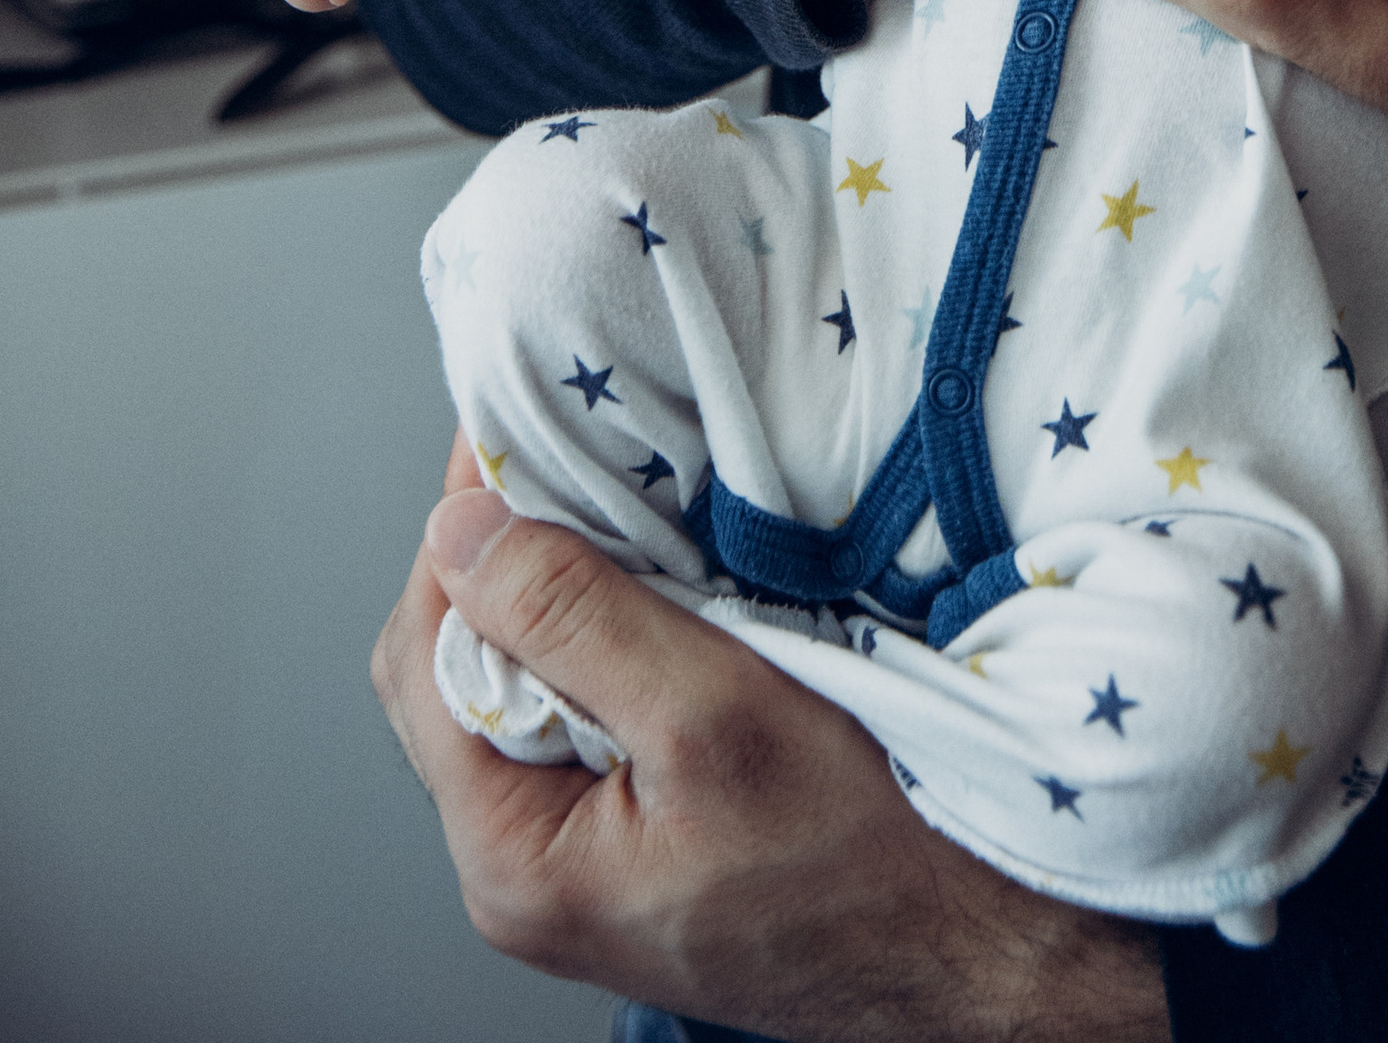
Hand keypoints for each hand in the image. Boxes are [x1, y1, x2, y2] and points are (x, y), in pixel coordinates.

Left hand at [373, 446, 1168, 1042]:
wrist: (964, 946)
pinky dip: (607, 644)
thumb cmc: (861, 858)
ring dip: (560, 600)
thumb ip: (577, 618)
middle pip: (455, 674)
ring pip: (523, 691)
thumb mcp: (714, 713)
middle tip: (566, 470)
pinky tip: (663, 602)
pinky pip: (583, 719)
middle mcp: (524, 870)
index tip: (511, 441)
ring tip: (621, 525)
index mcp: (511, 858)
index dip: (462, 538)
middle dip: (500, 566)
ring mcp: (579, 860)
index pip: (422, 658)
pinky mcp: (636, 839)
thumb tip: (463, 530)